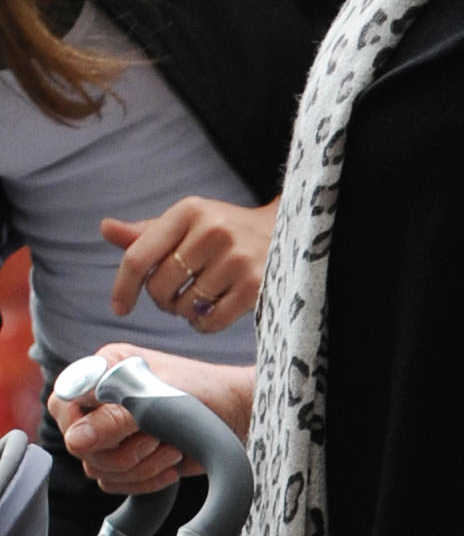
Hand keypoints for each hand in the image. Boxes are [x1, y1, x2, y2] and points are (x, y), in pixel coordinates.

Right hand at [47, 344, 250, 495]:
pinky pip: (114, 484)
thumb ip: (115, 419)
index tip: (126, 428)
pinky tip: (170, 465)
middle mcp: (100, 402)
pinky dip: (144, 480)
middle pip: (79, 444)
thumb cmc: (203, 393)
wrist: (237, 415)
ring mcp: (112, 433)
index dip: (87, 425)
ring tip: (170, 447)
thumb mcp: (157, 399)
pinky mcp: (127, 458)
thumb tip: (75, 441)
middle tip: (157, 436)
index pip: (65, 404)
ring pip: (97, 468)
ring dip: (139, 465)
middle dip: (123, 449)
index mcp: (101, 372)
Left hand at [103, 194, 276, 329]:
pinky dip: (204, 325)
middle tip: (176, 295)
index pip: (139, 255)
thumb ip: (146, 233)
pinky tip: (211, 313)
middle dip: (162, 299)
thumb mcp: (187, 223)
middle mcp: (212, 230)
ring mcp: (236, 258)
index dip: (123, 286)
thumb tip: (106, 229)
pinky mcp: (255, 284)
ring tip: (199, 299)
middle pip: (160, 286)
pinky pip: (211, 321)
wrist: (285, 232)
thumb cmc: (225, 230)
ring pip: (185, 306)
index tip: (119, 307)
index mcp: (189, 211)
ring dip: (186, 312)